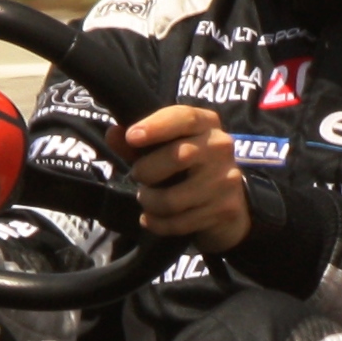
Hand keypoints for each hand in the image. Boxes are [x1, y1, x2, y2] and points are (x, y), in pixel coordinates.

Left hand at [123, 104, 249, 252]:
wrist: (228, 204)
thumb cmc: (188, 168)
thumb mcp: (165, 149)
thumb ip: (137, 143)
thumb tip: (113, 134)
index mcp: (207, 124)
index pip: (185, 117)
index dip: (157, 126)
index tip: (131, 137)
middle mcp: (220, 147)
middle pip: (179, 156)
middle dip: (146, 171)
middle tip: (139, 177)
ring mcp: (225, 180)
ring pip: (173, 199)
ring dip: (149, 202)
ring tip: (147, 199)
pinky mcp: (224, 210)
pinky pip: (179, 223)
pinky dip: (157, 223)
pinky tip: (152, 219)